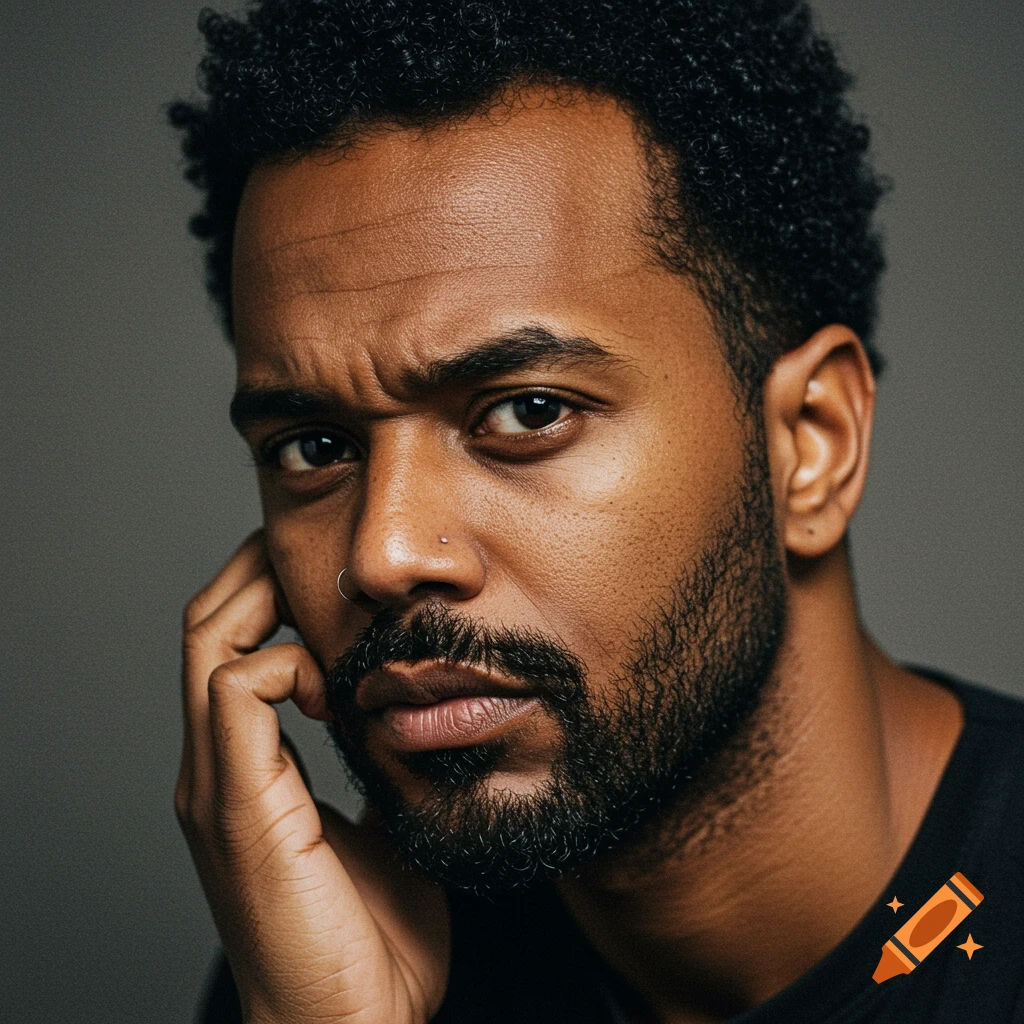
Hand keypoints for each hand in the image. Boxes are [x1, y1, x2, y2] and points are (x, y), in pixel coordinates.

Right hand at [176, 531, 449, 1023]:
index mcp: (244, 771)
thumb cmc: (369, 938)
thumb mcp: (379, 824)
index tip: (326, 579)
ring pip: (210, 645)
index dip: (267, 595)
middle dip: (256, 574)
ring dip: (265, 603)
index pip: (230, 648)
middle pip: (205, 626)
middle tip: (314, 555)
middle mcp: (214, 768)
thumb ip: (374, 769)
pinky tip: (339, 689)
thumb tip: (403, 719)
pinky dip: (286, 666)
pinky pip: (237, 693)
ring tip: (323, 602)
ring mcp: (218, 785)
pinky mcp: (238, 804)